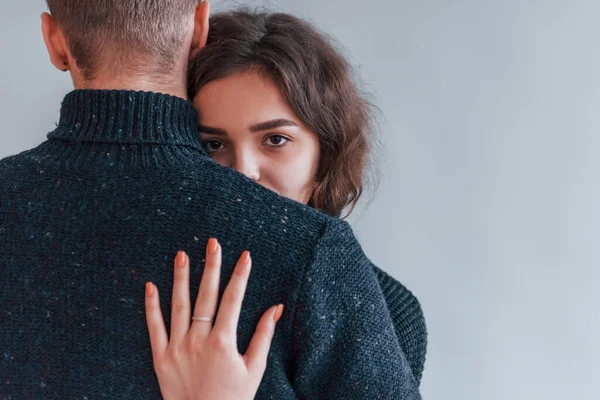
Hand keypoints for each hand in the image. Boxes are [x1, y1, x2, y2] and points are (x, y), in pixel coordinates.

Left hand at [145, 239, 283, 399]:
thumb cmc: (233, 398)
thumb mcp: (254, 368)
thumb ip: (263, 335)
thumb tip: (276, 308)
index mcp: (223, 341)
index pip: (233, 299)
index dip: (240, 275)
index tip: (245, 255)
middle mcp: (198, 340)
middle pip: (206, 295)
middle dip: (211, 266)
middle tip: (212, 243)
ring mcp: (177, 347)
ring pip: (179, 305)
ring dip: (181, 277)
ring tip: (182, 254)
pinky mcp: (160, 357)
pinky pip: (154, 327)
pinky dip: (151, 306)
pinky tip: (150, 285)